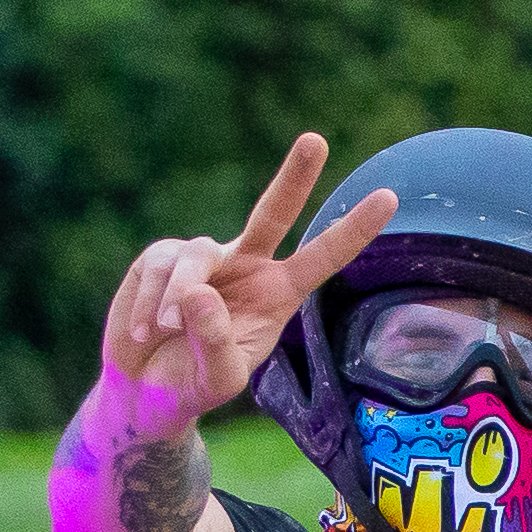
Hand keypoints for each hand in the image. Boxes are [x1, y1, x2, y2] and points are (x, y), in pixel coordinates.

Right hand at [91, 131, 396, 417]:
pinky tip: (143, 332)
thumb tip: (199, 291)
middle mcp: (248, 267)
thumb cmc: (193, 385)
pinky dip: (148, 304)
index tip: (388, 196)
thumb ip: (214, 341)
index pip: (322, 257)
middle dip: (294, 176)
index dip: (353, 229)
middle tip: (316, 141)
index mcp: (278, 295)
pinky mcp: (160, 257)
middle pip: (274, 213)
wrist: (144, 390)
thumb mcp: (217, 378)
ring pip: (196, 259)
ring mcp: (205, 258)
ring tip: (162, 335)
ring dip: (175, 302)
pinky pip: (158, 269)